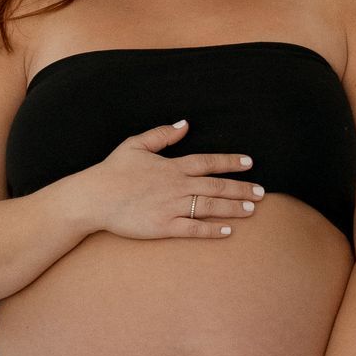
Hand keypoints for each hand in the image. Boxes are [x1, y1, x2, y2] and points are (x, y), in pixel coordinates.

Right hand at [78, 119, 264, 242]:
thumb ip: (162, 134)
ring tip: (252, 210)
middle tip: (262, 192)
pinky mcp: (163, 226)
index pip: (208, 162)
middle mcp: (176, 186)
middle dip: (242, 189)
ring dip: (233, 208)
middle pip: (216, 186)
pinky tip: (227, 231)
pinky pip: (193, 229)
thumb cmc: (113, 170)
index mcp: (171, 166)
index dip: (230, 162)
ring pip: (210, 207)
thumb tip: (185, 124)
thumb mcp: (135, 144)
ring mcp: (170, 207)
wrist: (93, 197)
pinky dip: (211, 230)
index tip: (249, 162)